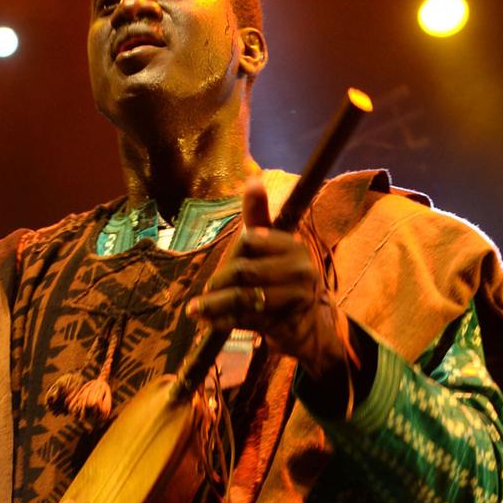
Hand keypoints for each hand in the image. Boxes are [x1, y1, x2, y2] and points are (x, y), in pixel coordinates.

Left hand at [183, 177, 348, 380]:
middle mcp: (299, 269)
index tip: (222, 265)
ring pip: (242, 297)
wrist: (308, 323)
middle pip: (244, 271)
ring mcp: (294, 298)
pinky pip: (245, 319)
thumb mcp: (272, 246)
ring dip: (213, 305)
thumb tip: (252, 180)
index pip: (249, 240)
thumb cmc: (283, 278)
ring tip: (194, 310)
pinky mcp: (285, 322)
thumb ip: (259, 217)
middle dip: (218, 282)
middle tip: (205, 292)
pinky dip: (222, 321)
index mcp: (294, 245)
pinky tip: (209, 322)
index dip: (230, 253)